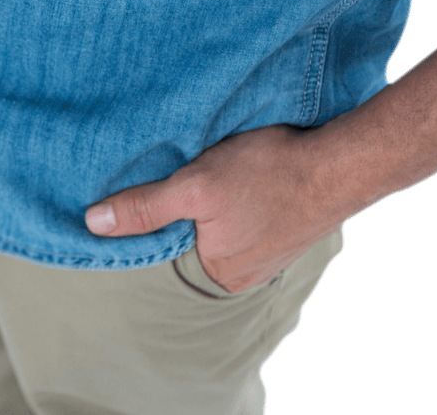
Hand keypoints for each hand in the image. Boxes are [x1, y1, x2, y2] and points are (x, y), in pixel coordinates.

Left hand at [85, 124, 341, 293]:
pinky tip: (233, 181)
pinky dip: (231, 203)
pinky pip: (240, 222)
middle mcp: (240, 275)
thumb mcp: (195, 186)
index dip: (146, 225)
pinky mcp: (280, 233)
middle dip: (177, 214)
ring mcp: (264, 255)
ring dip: (205, 206)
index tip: (133, 196)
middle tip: (171, 180)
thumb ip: (145, 208)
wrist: (343, 161)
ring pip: (214, 230)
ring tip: (203, 177)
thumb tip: (93, 224)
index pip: (162, 254)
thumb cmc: (270, 172)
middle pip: (188, 242)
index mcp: (217, 274)